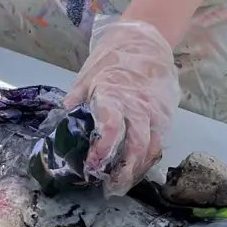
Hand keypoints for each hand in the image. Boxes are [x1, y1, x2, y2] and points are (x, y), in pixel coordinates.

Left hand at [63, 17, 179, 196]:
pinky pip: (160, 141)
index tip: (92, 165)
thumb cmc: (114, 56)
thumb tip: (60, 118)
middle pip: (136, 147)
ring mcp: (155, 112)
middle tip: (110, 188)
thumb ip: (77, 98)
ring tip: (123, 183)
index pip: (111, 129)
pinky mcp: (166, 114)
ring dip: (138, 169)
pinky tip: (138, 166)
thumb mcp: (89, 74)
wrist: (147, 39)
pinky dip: (149, 157)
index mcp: (115, 95)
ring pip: (152, 149)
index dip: (102, 150)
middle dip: (124, 172)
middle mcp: (139, 107)